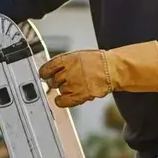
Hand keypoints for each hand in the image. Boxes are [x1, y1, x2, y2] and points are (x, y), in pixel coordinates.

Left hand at [38, 41, 157, 107]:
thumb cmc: (98, 62)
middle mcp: (68, 71)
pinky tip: (62, 99)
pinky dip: (61, 101)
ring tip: (73, 87)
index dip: (44, 73)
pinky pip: (62, 101)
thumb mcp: (79, 56)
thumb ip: (65, 63)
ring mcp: (73, 84)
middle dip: (55, 82)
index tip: (44, 75)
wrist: (113, 69)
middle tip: (62, 82)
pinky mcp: (79, 95)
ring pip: (59, 90)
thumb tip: (52, 70)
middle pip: (53, 81)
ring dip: (63, 90)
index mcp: (67, 59)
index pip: (47, 67)